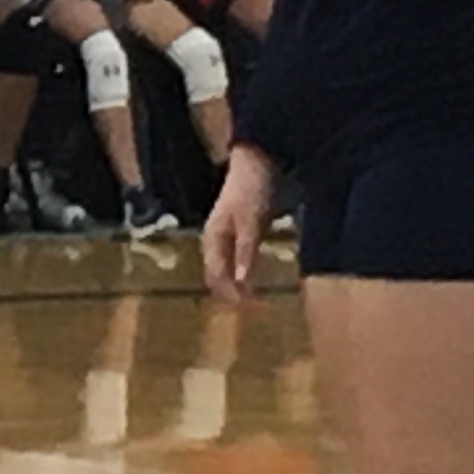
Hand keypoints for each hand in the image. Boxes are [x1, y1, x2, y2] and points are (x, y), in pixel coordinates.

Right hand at [202, 145, 276, 304]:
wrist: (255, 162)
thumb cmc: (251, 190)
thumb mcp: (251, 222)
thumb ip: (246, 251)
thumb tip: (243, 282)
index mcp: (213, 240)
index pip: (218, 279)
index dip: (236, 297)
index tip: (259, 310)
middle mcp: (213, 242)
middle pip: (217, 279)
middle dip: (235, 298)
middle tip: (260, 311)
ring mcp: (223, 237)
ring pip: (224, 272)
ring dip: (238, 288)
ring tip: (257, 301)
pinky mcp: (235, 233)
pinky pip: (233, 262)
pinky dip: (243, 275)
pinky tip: (256, 279)